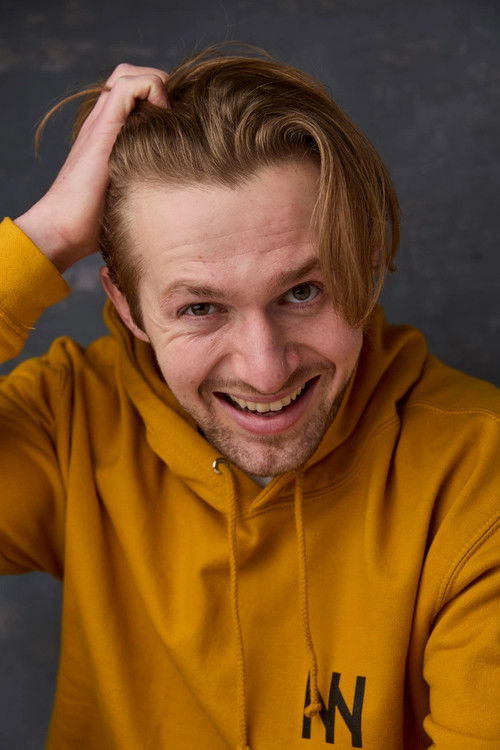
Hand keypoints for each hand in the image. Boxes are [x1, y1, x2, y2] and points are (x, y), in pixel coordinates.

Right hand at [14, 64, 168, 272]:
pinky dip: (152, 91)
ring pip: (130, 74)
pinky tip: (162, 122)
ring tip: (169, 121)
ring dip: (157, 87)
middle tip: (177, 122)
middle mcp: (105, 123)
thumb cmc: (97, 225)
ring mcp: (102, 123)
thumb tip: (182, 201)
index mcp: (111, 136)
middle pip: (132, 77)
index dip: (162, 102)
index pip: (137, 95)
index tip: (180, 130)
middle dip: (162, 90)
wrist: (66, 228)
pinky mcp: (103, 127)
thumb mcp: (132, 197)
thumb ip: (148, 185)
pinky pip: (129, 85)